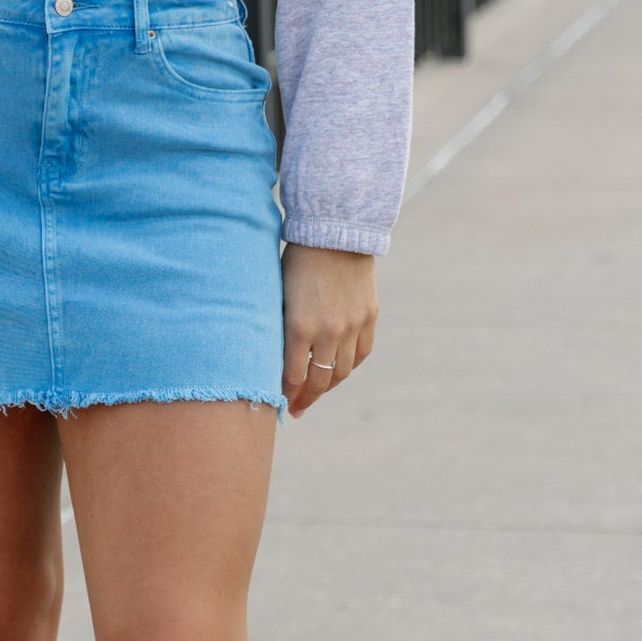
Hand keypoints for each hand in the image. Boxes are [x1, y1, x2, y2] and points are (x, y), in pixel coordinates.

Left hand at [281, 244, 377, 418]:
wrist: (336, 231)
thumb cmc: (296, 259)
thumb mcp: (279, 294)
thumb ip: (280, 327)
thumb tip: (272, 358)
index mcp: (299, 326)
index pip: (291, 377)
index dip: (284, 394)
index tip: (277, 402)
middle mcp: (328, 331)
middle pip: (318, 381)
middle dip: (305, 399)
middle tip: (295, 410)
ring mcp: (352, 326)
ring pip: (342, 372)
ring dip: (328, 387)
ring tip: (316, 393)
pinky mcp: (369, 317)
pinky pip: (361, 353)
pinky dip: (348, 366)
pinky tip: (338, 371)